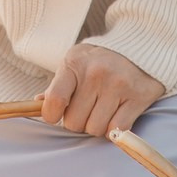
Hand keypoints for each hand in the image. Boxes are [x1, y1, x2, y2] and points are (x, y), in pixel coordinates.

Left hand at [38, 42, 164, 135]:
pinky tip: (115, 115)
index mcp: (74, 64)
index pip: (54, 100)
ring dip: (96, 126)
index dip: (51, 116)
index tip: (56, 115)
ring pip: (95, 129)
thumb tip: (38, 105)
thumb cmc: (99, 60)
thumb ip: (57, 86)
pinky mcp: (138, 97)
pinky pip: (117, 129)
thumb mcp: (74, 64)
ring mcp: (119, 85)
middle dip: (77, 122)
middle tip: (85, 110)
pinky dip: (113, 129)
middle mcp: (96, 73)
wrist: (139, 47)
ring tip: (101, 111)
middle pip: (74, 122)